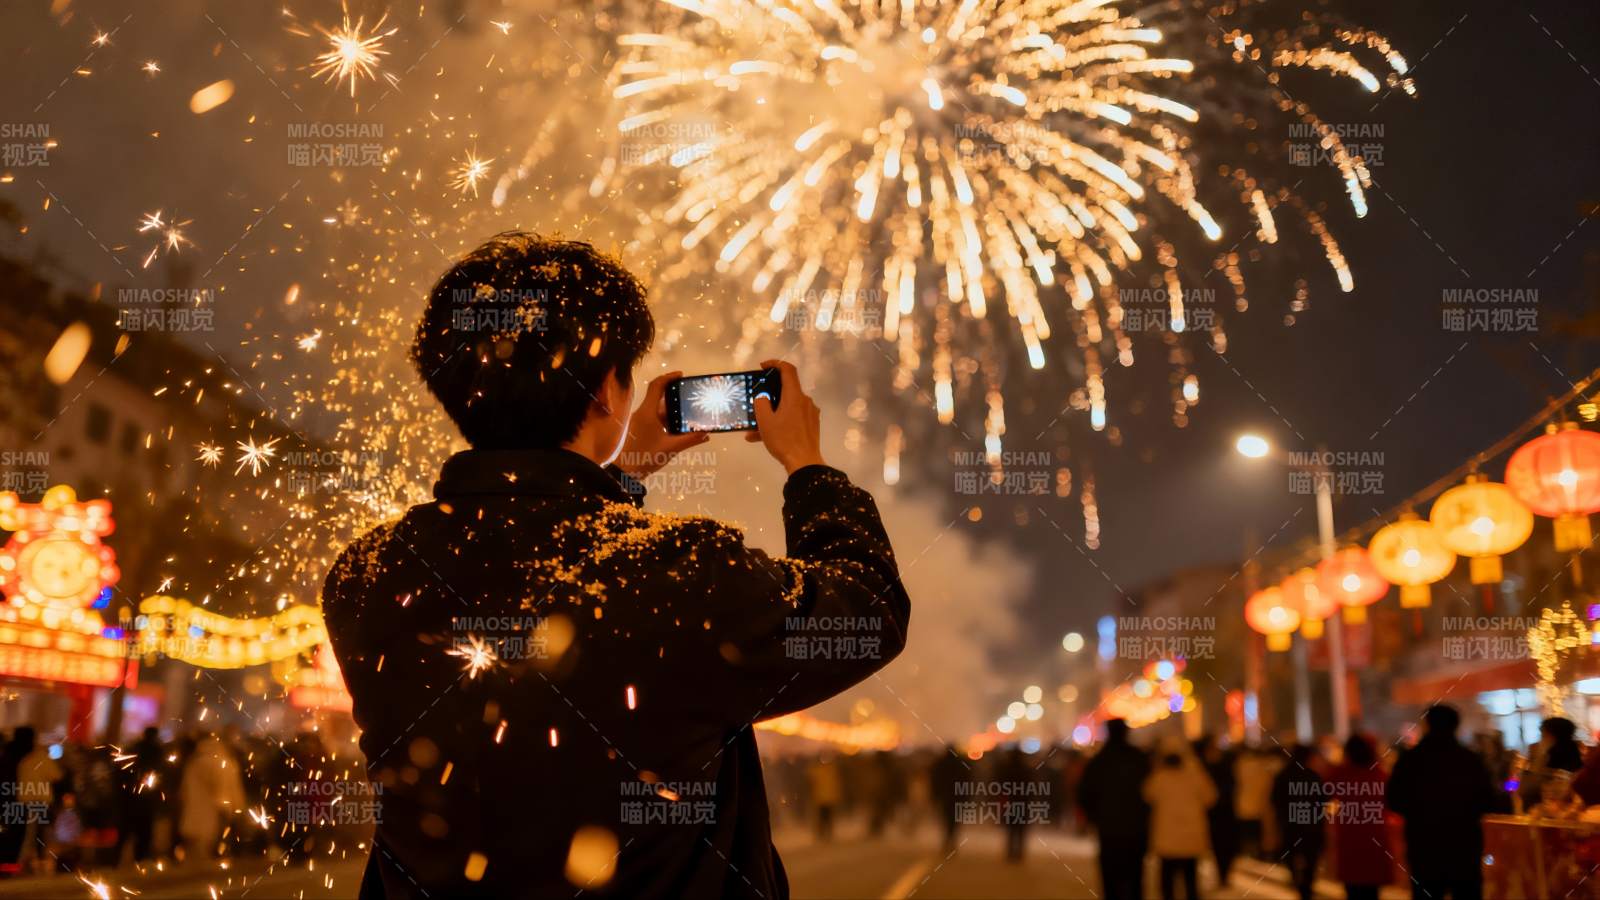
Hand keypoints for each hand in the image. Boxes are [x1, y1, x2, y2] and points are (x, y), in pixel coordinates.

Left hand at [615, 371, 708, 479]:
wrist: (624, 472)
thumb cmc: (645, 457)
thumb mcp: (670, 448)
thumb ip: (689, 440)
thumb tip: (706, 434)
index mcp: (647, 412)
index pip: (656, 386)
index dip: (668, 377)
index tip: (681, 376)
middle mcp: (642, 413)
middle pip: (658, 397)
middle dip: (674, 395)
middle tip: (690, 395)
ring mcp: (639, 421)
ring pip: (657, 409)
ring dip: (672, 409)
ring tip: (688, 412)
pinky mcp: (639, 429)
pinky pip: (654, 418)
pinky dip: (666, 419)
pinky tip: (678, 426)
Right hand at [745, 359, 825, 474]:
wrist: (804, 463)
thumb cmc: (783, 439)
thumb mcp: (765, 421)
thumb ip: (761, 403)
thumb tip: (763, 398)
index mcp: (795, 396)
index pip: (788, 370)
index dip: (775, 363)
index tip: (763, 367)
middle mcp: (805, 401)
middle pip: (787, 389)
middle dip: (769, 393)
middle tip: (756, 399)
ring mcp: (810, 414)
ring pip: (788, 406)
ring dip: (772, 413)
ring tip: (754, 429)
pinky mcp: (811, 425)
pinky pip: (793, 417)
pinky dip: (780, 422)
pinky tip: (764, 436)